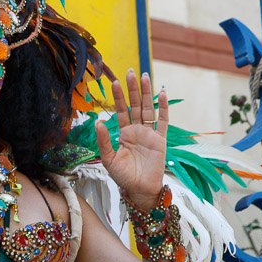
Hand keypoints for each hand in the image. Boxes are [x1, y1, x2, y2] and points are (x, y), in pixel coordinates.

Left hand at [95, 69, 168, 209]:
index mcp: (124, 134)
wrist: (140, 190)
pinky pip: (163, 121)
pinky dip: (163, 107)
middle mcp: (137, 130)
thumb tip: (97, 121)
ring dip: (146, 93)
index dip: (118, 97)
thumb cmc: (124, 177)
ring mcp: (150, 134)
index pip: (121, 110)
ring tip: (144, 75)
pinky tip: (162, 93)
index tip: (114, 82)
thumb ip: (103, 141)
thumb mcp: (109, 159)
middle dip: (132, 89)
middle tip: (130, 71)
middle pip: (135, 105)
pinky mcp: (161, 140)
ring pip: (148, 108)